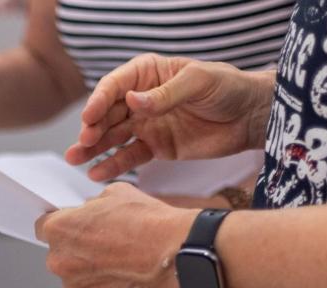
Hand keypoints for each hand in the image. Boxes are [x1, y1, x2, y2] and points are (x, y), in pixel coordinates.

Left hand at [35, 182, 195, 287]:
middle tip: (105, 243)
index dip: (62, 224)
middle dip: (77, 249)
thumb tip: (90, 212)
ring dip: (91, 271)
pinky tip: (126, 276)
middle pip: (60, 254)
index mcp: (58, 230)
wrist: (177, 254)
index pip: (44, 226)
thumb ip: (93, 206)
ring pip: (76, 277)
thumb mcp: (116, 194)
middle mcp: (58, 262)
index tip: (73, 227)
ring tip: (121, 261)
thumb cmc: (149, 222)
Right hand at [65, 54, 273, 181]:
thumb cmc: (228, 89)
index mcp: (148, 75)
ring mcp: (146, 124)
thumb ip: (165, 94)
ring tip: (75, 159)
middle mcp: (141, 99)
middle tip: (83, 141)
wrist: (251, 118)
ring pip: (112, 136)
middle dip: (92, 127)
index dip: (99, 101)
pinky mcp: (155, 148)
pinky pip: (129, 156)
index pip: (115, 86)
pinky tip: (96, 173)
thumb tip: (132, 101)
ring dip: (93, 147)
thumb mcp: (199, 82)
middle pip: (108, 113)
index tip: (89, 117)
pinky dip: (113, 165)